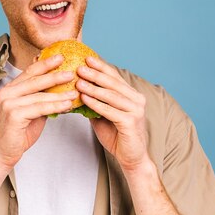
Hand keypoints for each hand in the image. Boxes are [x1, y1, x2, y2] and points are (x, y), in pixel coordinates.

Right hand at [0, 54, 77, 169]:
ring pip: (39, 95)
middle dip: (54, 74)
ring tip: (75, 91)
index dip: (45, 64)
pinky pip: (40, 108)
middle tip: (71, 71)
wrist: (5, 152)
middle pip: (34, 80)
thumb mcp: (32, 111)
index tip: (60, 57)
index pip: (29, 72)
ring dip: (60, 94)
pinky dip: (56, 106)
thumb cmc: (19, 132)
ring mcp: (9, 103)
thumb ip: (40, 98)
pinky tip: (68, 105)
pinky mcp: (13, 115)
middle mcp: (7, 93)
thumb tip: (61, 89)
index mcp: (10, 88)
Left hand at [76, 56, 149, 171]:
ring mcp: (136, 110)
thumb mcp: (103, 114)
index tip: (87, 58)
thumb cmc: (116, 135)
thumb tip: (76, 89)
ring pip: (111, 95)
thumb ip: (95, 102)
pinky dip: (95, 104)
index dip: (101, 67)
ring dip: (93, 88)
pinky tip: (84, 98)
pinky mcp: (131, 122)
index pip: (115, 77)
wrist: (131, 157)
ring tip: (78, 81)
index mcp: (132, 95)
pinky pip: (110, 110)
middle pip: (113, 83)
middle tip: (80, 66)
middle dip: (95, 74)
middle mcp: (137, 100)